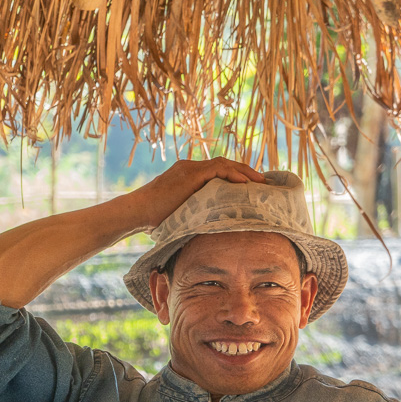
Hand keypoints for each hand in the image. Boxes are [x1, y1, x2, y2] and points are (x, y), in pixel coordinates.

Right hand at [133, 158, 264, 229]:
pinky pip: (217, 170)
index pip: (218, 171)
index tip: (251, 188)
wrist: (137, 212)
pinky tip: (246, 184)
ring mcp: (190, 169)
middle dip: (245, 172)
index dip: (236, 177)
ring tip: (260, 183)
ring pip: (224, 164)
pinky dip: (233, 175)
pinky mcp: (190, 174)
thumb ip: (194, 219)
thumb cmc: (153, 220)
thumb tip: (207, 237)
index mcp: (188, 176)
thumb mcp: (180, 217)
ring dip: (244, 172)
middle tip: (263, 184)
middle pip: (225, 164)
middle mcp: (190, 168)